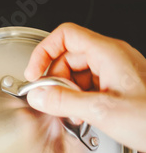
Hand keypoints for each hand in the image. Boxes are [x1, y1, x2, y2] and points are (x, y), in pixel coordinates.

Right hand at [24, 22, 145, 152]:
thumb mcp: (102, 111)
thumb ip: (64, 101)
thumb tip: (38, 96)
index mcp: (108, 53)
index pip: (64, 36)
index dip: (44, 52)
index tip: (34, 75)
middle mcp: (111, 58)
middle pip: (67, 57)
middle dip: (55, 80)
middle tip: (52, 101)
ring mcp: (115, 72)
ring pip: (76, 74)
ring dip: (66, 93)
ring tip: (70, 113)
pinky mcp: (117, 86)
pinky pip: (88, 86)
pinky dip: (78, 100)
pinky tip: (82, 115)